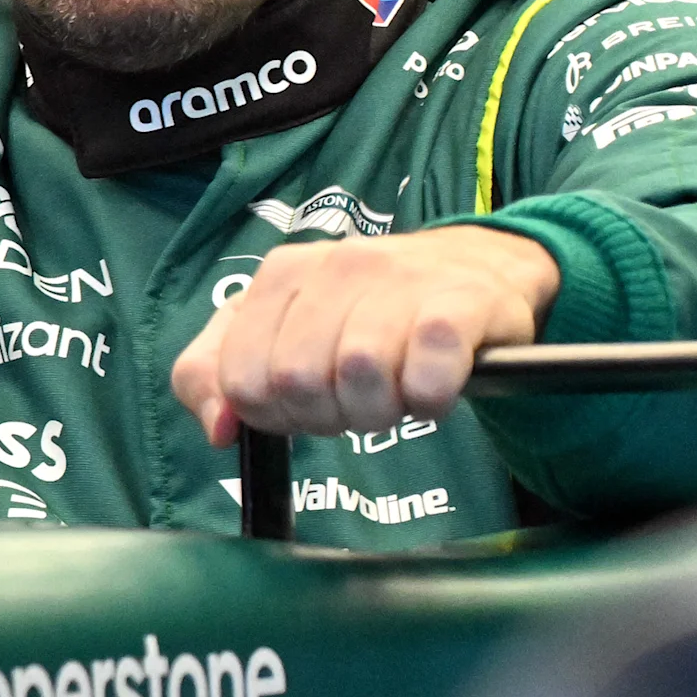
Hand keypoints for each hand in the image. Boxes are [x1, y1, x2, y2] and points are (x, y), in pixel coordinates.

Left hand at [172, 228, 559, 444]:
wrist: (478, 270)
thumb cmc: (368, 314)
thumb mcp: (279, 333)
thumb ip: (218, 375)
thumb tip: (218, 431)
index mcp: (281, 274)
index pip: (243, 378)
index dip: (274, 414)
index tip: (306, 405)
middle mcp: (336, 265)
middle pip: (298, 382)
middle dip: (327, 415)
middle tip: (357, 401)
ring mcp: (398, 279)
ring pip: (359, 375)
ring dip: (380, 410)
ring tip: (396, 391)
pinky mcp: (460, 303)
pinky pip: (427, 374)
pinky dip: (427, 401)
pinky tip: (433, 390)